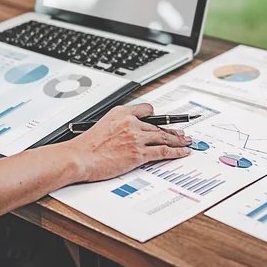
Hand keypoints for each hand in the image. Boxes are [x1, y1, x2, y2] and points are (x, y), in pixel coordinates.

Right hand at [72, 103, 192, 181]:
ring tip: (187, 142)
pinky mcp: (138, 153)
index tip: (163, 121)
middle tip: (182, 133)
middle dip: (172, 130)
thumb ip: (118, 124)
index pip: (146, 109)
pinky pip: (163, 150)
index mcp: (121, 113)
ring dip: (178, 140)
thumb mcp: (101, 124)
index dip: (156, 117)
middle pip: (158, 125)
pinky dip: (176, 151)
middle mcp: (130, 122)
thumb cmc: (87, 146)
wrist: (80, 157)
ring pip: (164, 137)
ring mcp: (136, 138)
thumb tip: (130, 130)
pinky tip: (182, 152)